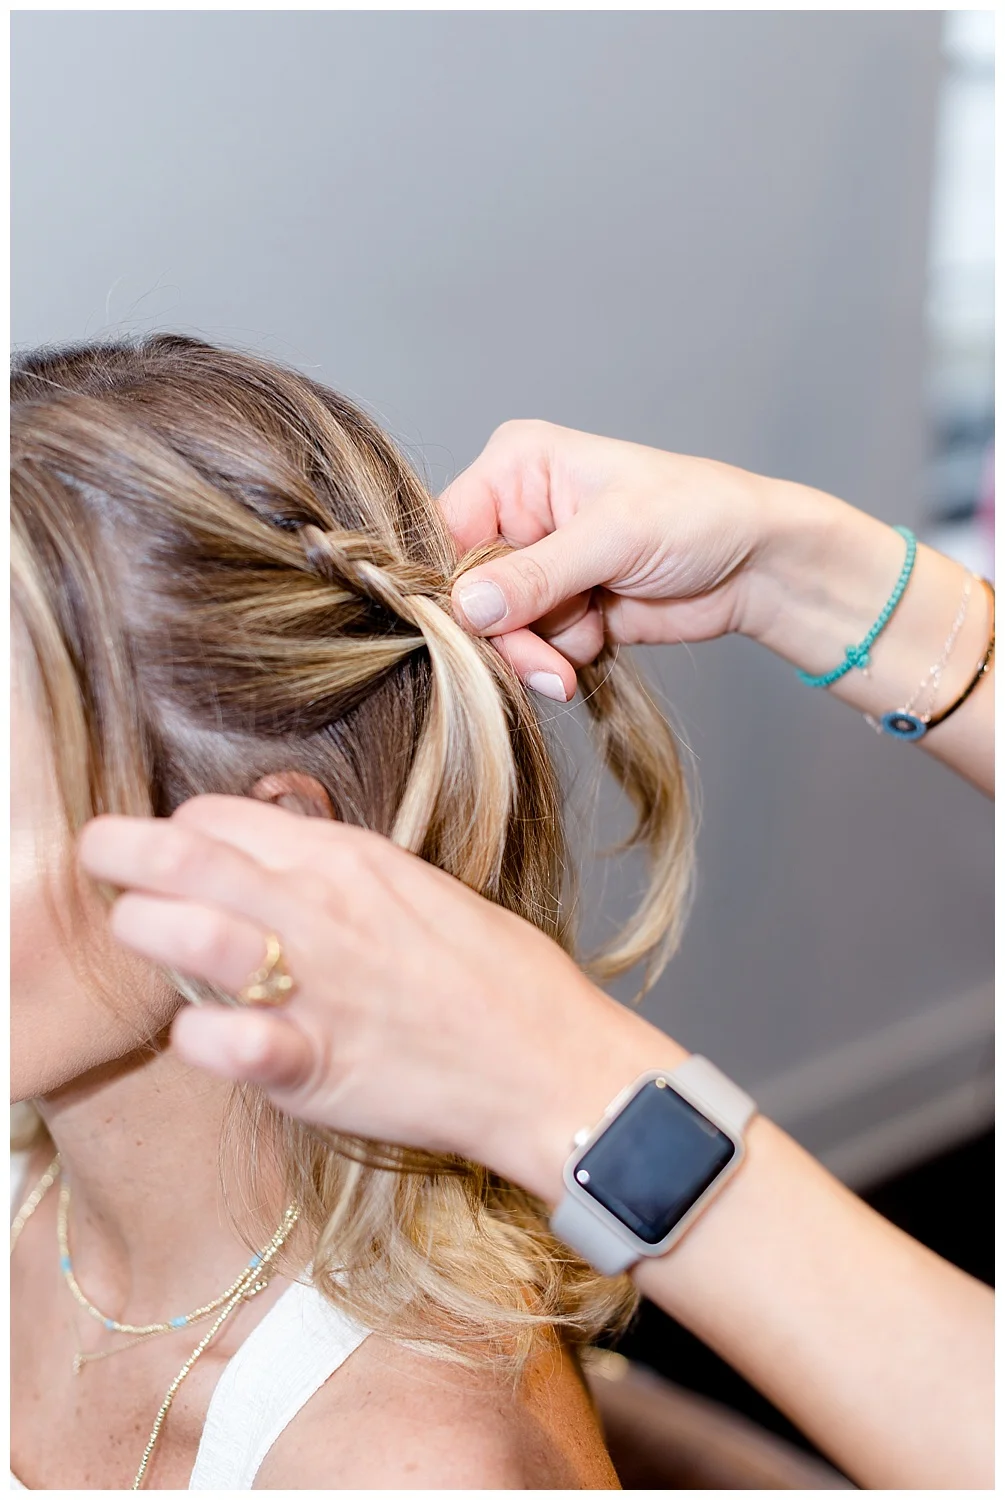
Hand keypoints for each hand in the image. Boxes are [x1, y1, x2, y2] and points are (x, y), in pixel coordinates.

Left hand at [77, 796, 684, 1202]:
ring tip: (143, 940)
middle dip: (119, 851)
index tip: (168, 853)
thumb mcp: (417, 890)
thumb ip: (339, 873)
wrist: (552, 1063)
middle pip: (183, 855)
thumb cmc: (496, 978)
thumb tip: (274, 861)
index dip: (179, 831)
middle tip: (100, 861)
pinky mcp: (314, 1067)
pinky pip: (220, 1041)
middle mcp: (322, 909)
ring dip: (145, 931)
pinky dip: (196, 1036)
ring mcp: (314, 986)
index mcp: (349, 860)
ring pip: (184, 931)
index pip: (220, 817)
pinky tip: (202, 1035)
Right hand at [442, 419, 790, 698]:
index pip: (449, 531)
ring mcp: (539, 564)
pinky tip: (602, 632)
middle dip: (506, 631)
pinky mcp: (562, 607)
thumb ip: (537, 574)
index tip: (477, 629)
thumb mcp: (615, 536)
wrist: (759, 566)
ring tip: (589, 638)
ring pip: (498, 627)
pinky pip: (532, 647)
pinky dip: (560, 654)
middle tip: (546, 660)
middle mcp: (519, 511)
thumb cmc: (700, 515)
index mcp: (517, 466)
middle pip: (468, 589)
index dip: (455, 586)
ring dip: (538, 648)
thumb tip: (468, 608)